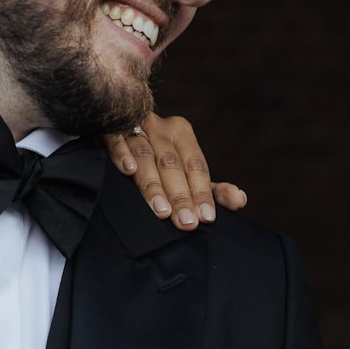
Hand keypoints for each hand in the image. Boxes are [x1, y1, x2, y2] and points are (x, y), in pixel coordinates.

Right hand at [105, 113, 247, 229]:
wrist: (119, 125)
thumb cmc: (158, 157)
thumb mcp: (186, 170)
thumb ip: (211, 188)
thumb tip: (240, 200)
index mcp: (181, 133)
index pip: (195, 165)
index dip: (202, 192)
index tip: (206, 217)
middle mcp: (160, 127)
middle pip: (172, 163)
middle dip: (180, 195)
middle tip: (186, 223)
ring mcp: (134, 126)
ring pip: (145, 155)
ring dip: (153, 184)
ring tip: (161, 211)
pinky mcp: (109, 128)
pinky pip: (116, 139)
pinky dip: (122, 154)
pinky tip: (128, 171)